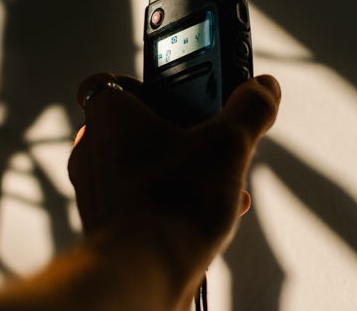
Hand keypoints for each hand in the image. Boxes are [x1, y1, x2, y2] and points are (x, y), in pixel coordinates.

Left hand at [69, 73, 280, 297]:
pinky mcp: (106, 223)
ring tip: (214, 179)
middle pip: (130, 125)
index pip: (106, 81)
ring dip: (176, 166)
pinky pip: (138, 199)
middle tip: (204, 136)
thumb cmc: (171, 204)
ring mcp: (96, 190)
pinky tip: (205, 211)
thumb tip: (264, 88)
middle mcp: (93, 150)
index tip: (170, 90)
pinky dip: (168, 198)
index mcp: (111, 117)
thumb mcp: (229, 145)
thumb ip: (249, 110)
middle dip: (172, 131)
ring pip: (137, 165)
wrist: (145, 274)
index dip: (139, 82)